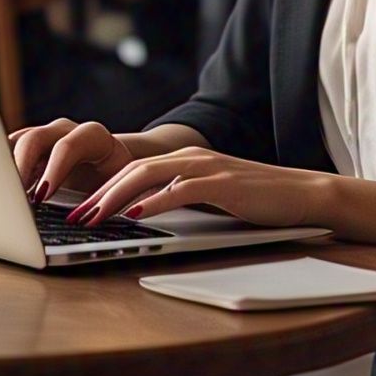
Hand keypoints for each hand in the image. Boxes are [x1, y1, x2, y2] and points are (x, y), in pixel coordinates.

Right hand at [8, 118, 135, 202]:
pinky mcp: (28, 148)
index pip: (68, 146)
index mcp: (93, 137)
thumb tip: (88, 221)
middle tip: (12, 197)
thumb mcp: (117, 188)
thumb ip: (104, 199)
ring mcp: (44, 136)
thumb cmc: (118, 181)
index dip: (53, 170)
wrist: (112, 167)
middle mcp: (65, 131)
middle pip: (34, 139)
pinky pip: (7, 152)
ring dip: (4, 169)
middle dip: (20, 169)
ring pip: (15, 143)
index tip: (41, 197)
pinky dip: (0, 171)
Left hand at [66, 148, 327, 228]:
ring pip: (147, 175)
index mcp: (184, 161)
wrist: (303, 194)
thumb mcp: (210, 197)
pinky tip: (135, 214)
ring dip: (114, 197)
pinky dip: (154, 201)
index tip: (77, 209)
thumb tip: (143, 215)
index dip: (100, 188)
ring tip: (92, 217)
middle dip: (97, 193)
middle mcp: (190, 158)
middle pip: (131, 169)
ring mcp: (206, 168)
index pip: (131, 170)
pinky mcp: (222, 184)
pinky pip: (180, 189)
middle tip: (72, 217)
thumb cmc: (257, 201)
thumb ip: (180, 198)